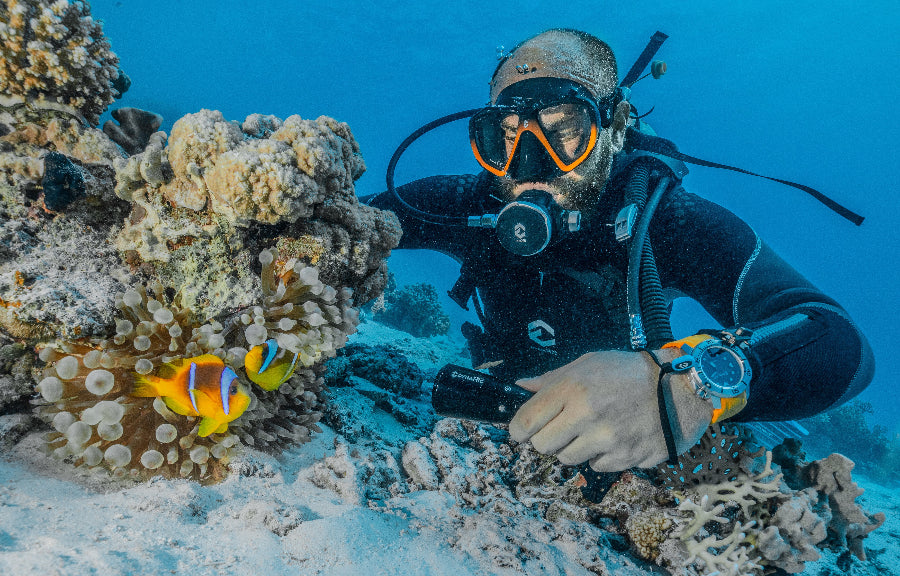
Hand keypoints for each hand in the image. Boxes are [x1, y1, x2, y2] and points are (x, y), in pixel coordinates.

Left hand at [508, 349, 712, 470]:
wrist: (678, 390)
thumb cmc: (628, 372)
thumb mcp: (588, 364)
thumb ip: (552, 379)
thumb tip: (521, 386)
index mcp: (571, 389)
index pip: (526, 422)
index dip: (518, 430)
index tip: (522, 431)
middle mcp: (585, 415)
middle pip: (542, 446)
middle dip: (546, 439)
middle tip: (561, 429)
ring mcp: (605, 440)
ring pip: (567, 459)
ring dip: (573, 448)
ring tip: (591, 430)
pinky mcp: (624, 458)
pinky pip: (596, 466)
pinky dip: (600, 456)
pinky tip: (613, 438)